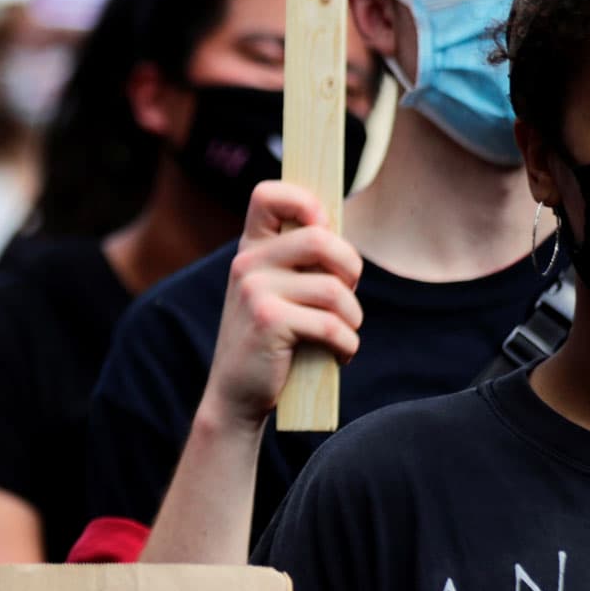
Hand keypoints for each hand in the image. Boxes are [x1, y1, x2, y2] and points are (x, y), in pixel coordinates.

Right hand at [198, 181, 363, 429]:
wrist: (237, 395)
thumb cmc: (271, 342)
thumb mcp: (276, 292)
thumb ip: (299, 260)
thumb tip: (336, 226)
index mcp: (250, 250)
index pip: (267, 195)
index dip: (303, 201)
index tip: (322, 228)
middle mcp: (246, 264)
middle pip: (322, 239)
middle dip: (351, 270)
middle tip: (347, 296)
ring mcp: (253, 291)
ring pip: (334, 289)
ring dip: (352, 318)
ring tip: (343, 333)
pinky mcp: (268, 322)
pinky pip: (332, 324)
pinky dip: (346, 345)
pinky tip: (338, 355)